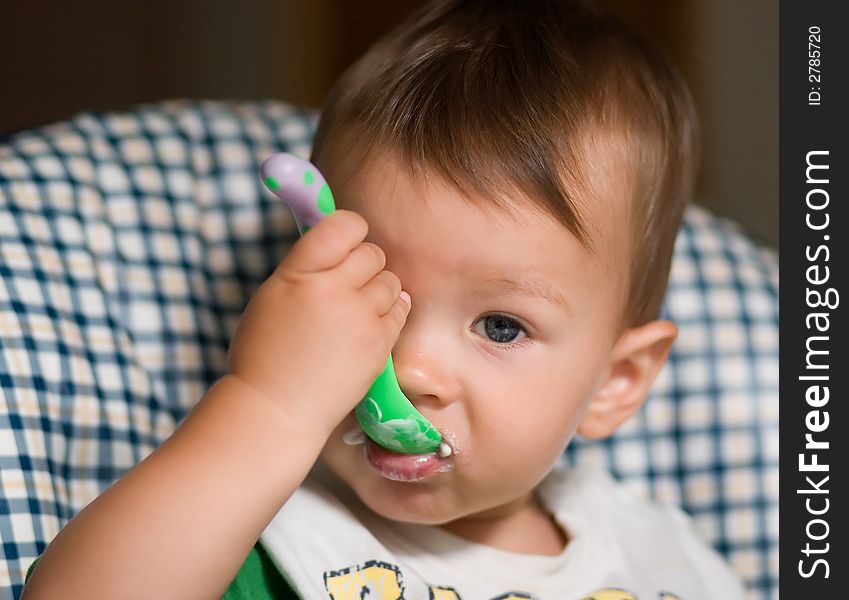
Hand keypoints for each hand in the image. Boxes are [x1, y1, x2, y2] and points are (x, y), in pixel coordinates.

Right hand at [227, 210, 410, 436]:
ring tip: (356, 311)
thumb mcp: (273, 296)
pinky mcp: (379, 343)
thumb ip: (307, 267)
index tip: (347, 244)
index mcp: (299, 273)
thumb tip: (341, 244)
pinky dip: (389, 312)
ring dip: (378, 290)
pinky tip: (369, 325)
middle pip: (372, 253)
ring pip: (391, 279)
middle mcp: (331, 289)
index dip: (352, 230)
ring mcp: (359, 317)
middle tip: (348, 286)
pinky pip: (400, 308)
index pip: (343, 225)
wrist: (277, 409)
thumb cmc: (267, 353)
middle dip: (365, 265)